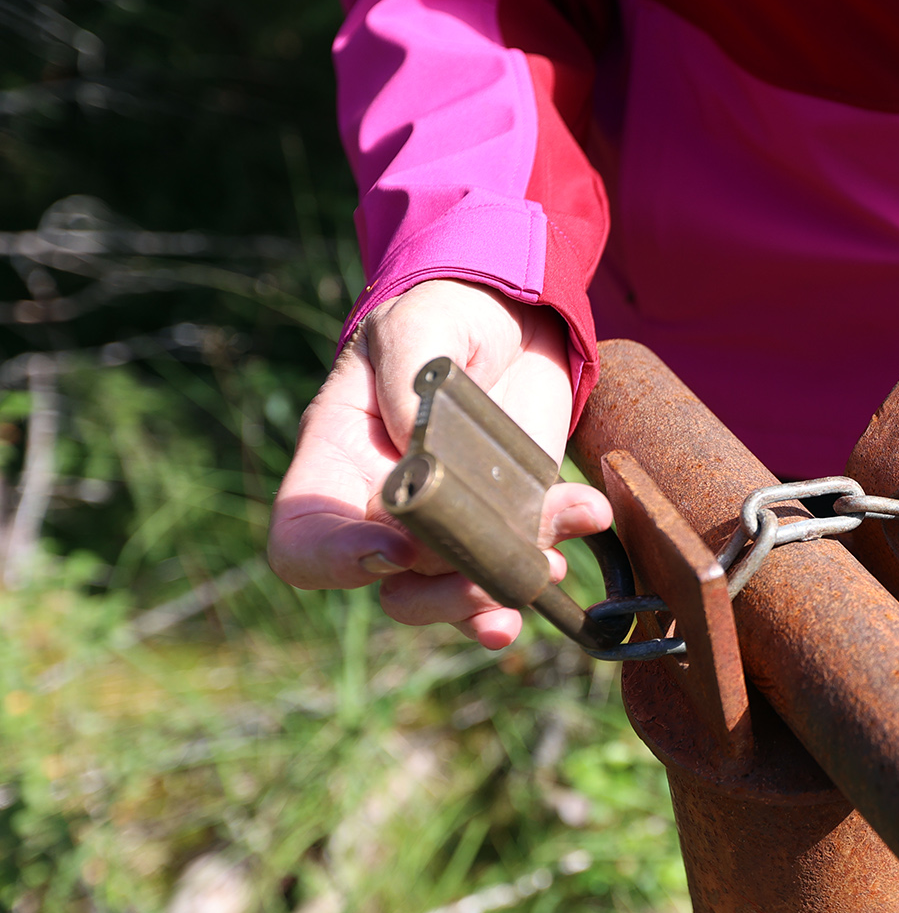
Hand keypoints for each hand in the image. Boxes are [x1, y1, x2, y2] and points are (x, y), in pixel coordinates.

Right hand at [268, 279, 611, 648]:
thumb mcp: (419, 323)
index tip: (393, 549)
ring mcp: (451, 520)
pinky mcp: (509, 518)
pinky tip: (580, 524)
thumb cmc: (445, 313)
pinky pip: (514, 567)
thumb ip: (411, 377)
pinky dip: (544, 566)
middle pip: (389, 583)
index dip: (336, 560)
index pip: (304, 539)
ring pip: (452, 593)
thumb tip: (418, 445)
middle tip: (486, 577)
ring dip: (494, 599)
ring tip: (543, 570)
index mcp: (339, 460)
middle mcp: (387, 505)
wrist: (514, 316)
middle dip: (440, 592)